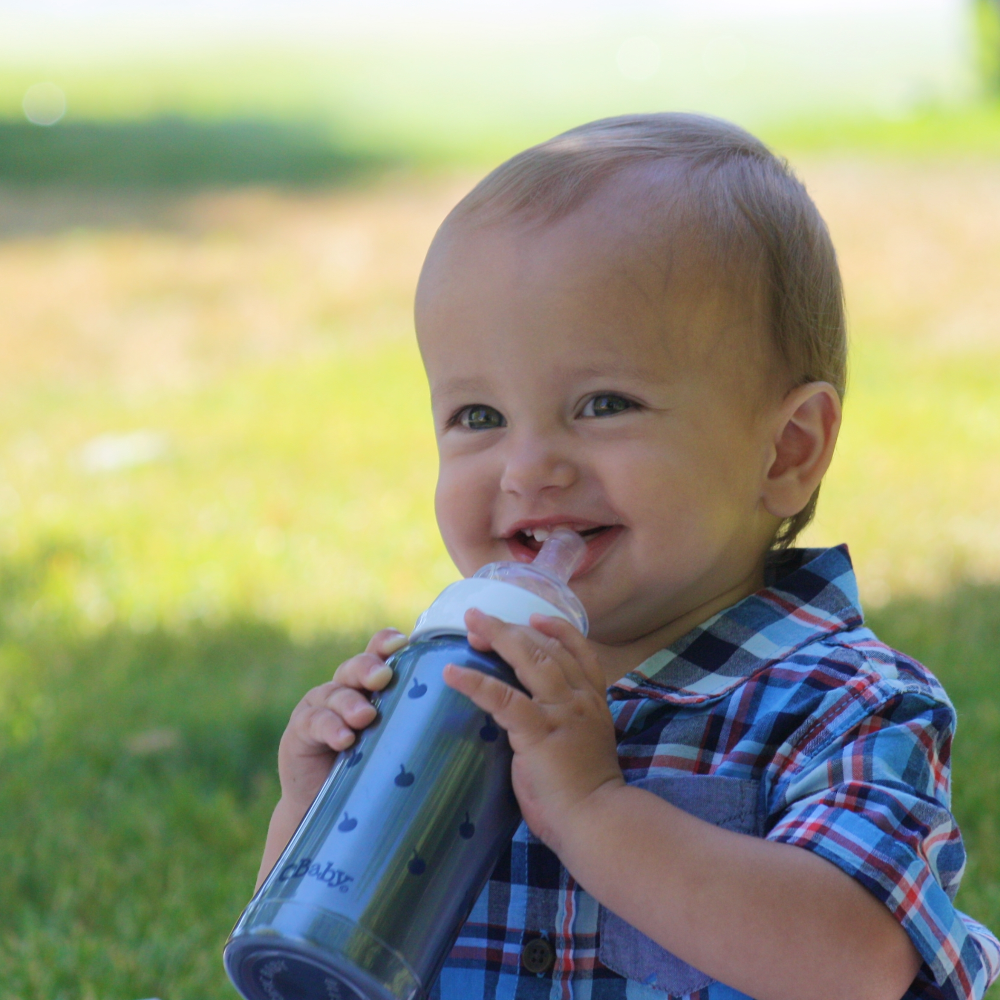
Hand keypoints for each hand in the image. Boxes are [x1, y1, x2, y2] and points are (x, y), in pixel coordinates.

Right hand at [277, 628, 406, 813]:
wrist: (330, 810)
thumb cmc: (373, 773)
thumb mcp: (396, 745)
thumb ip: (418, 727)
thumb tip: (473, 723)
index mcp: (371, 687)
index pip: (377, 654)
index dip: (386, 643)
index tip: (402, 642)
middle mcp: (345, 690)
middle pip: (355, 668)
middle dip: (369, 668)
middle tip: (383, 678)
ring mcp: (319, 708)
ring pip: (334, 693)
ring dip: (350, 703)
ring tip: (365, 717)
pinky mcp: (299, 731)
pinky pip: (314, 722)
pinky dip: (330, 728)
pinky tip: (344, 739)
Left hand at [443, 609, 623, 853]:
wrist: (597, 820)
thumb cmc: (585, 793)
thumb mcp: (581, 744)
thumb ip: (561, 722)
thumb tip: (528, 716)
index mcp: (593, 700)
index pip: (579, 650)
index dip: (555, 628)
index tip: (533, 616)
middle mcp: (580, 698)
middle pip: (545, 647)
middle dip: (511, 629)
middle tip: (480, 620)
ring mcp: (561, 712)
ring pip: (529, 658)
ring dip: (496, 637)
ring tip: (470, 626)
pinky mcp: (538, 731)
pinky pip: (503, 697)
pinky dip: (475, 682)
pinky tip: (451, 672)